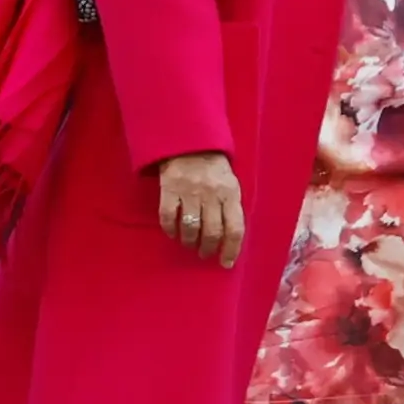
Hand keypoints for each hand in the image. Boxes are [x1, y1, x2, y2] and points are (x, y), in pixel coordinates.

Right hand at [158, 152, 243, 268]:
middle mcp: (211, 194)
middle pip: (211, 232)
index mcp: (230, 193)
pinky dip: (170, 229)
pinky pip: (168, 216)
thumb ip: (230, 206)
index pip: (235, 228)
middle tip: (204, 254)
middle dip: (208, 248)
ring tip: (189, 244)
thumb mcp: (230, 183)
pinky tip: (172, 233)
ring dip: (189, 241)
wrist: (188, 141)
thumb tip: (228, 237)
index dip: (231, 249)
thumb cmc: (213, 166)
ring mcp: (189, 191)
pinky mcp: (169, 189)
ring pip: (190, 227)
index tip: (226, 263)